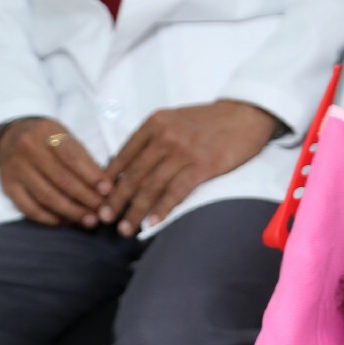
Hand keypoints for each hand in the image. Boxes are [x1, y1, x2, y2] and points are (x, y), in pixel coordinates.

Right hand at [0, 117, 111, 227]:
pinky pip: (30, 209)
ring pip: (47, 197)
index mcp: (46, 132)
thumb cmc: (47, 140)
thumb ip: (85, 160)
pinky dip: (50, 219)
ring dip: (72, 213)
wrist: (10, 135)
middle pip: (62, 180)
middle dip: (86, 199)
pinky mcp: (8, 186)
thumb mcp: (66, 137)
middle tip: (103, 212)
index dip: (92, 177)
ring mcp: (15, 169)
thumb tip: (107, 188)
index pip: (72, 157)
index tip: (108, 191)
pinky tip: (66, 222)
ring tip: (90, 221)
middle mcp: (28, 149)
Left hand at [101, 100, 279, 234]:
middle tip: (104, 219)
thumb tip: (132, 166)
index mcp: (154, 123)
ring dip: (136, 210)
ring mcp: (183, 151)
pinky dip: (163, 208)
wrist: (244, 115)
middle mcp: (164, 135)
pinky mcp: (202, 165)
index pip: (124, 154)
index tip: (98, 198)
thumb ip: (154, 139)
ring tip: (125, 229)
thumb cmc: (210, 122)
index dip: (109, 179)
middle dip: (116, 199)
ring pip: (152, 185)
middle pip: (134, 173)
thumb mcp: (175, 121)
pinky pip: (177, 190)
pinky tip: (153, 222)